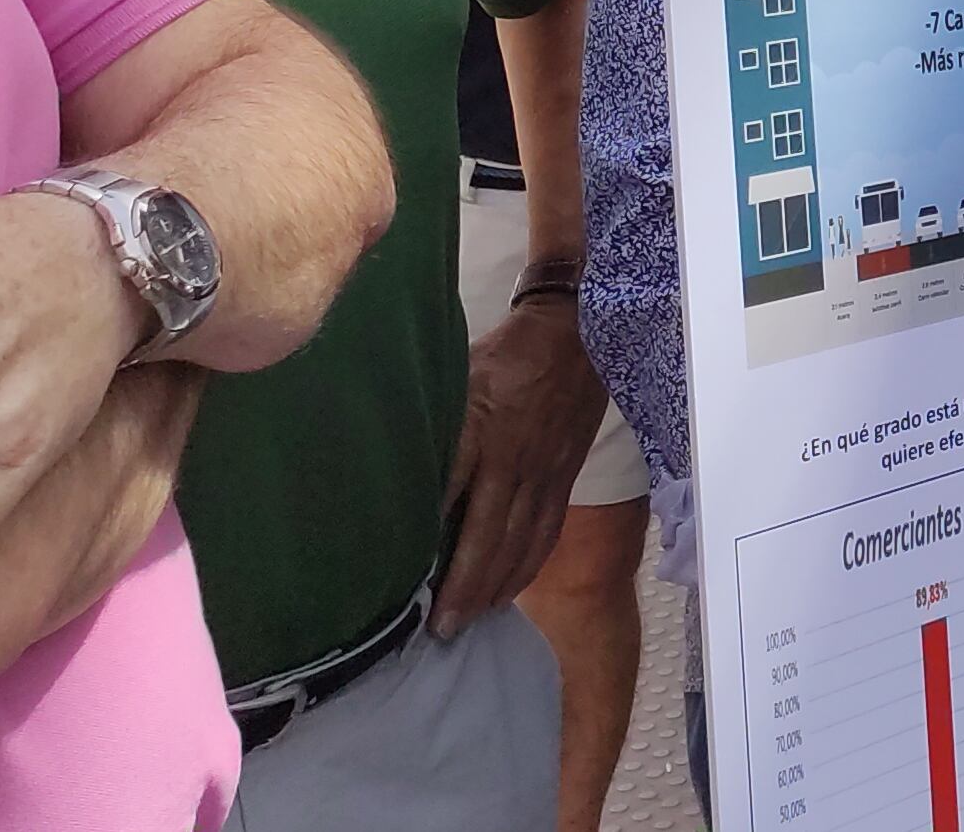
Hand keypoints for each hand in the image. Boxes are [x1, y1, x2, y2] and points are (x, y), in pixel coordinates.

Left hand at [435, 298, 605, 632]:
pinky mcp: (564, 476)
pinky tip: (509, 591)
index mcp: (479, 429)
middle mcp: (513, 458)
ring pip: (520, 541)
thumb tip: (390, 471)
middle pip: (489, 534)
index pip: (450, 496)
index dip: (430, 544)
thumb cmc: (502, 355)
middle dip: (465, 586)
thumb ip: (431, 426)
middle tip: (440, 628)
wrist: (573, 334)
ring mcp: (544, 471)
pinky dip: (527, 567)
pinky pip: (546, 531)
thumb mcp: (454, 378)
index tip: (408, 582)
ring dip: (495, 586)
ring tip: (469, 620)